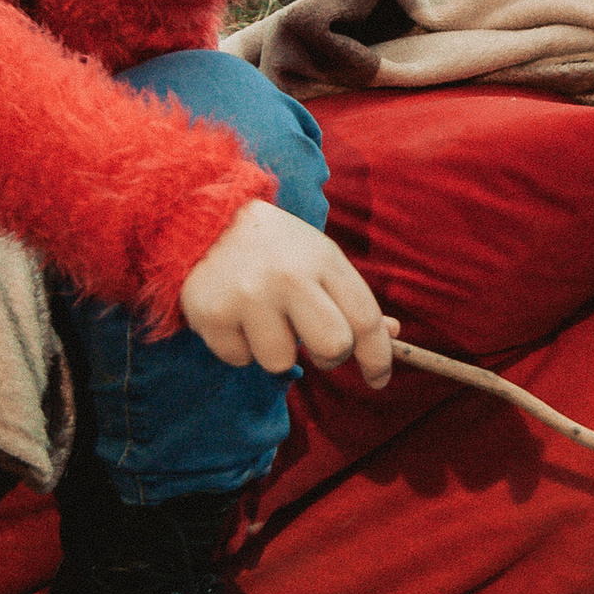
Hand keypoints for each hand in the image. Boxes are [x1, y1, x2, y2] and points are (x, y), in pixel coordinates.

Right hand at [177, 204, 396, 386]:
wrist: (200, 217)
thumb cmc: (274, 247)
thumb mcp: (318, 258)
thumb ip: (351, 297)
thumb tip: (393, 334)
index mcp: (322, 258)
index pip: (365, 319)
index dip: (379, 356)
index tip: (379, 377)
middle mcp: (287, 277)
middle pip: (333, 347)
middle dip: (330, 357)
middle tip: (314, 344)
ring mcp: (247, 297)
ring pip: (282, 362)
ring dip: (276, 350)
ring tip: (262, 316)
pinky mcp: (211, 315)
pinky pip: (241, 359)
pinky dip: (240, 346)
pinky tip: (233, 314)